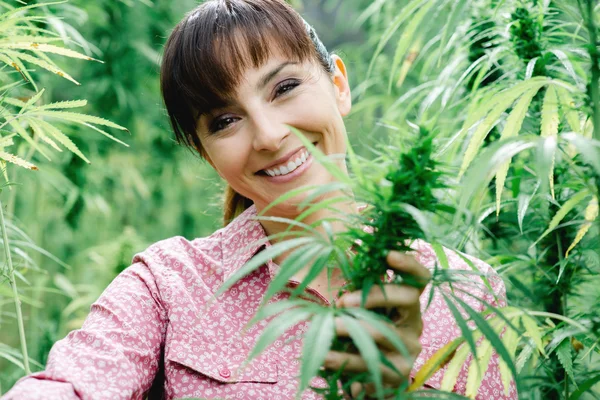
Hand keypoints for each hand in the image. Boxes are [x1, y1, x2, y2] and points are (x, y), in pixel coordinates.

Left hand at [324, 250, 431, 397]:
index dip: (409, 264)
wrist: (369, 381)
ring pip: (381, 333)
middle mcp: (414, 325)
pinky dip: (343, 361)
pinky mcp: (397, 375)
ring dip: (348, 329)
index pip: (419, 280)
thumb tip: (343, 259)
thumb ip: (358, 290)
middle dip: (374, 295)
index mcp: (407, 305)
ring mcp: (409, 351)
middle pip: (407, 298)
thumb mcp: (362, 312)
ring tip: (325, 328)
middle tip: (341, 301)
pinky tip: (324, 358)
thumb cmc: (362, 337)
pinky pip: (369, 364)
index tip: (388, 253)